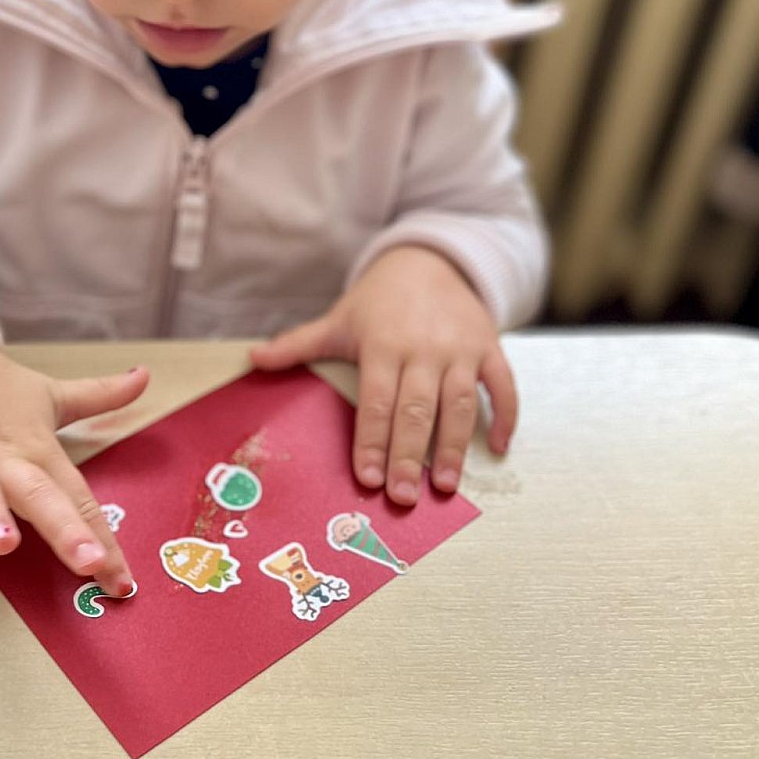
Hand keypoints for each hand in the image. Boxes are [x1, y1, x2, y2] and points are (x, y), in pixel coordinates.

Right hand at [0, 319, 148, 595]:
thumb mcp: (50, 395)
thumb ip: (99, 396)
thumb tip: (145, 376)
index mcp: (39, 449)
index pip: (79, 498)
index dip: (103, 541)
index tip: (123, 583)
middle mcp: (5, 455)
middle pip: (39, 493)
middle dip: (64, 528)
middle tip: (88, 562)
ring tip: (2, 544)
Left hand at [249, 246, 515, 505]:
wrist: (429, 261)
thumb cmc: (379, 301)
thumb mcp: (338, 320)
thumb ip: (298, 344)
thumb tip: (252, 359)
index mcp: (383, 345)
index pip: (376, 402)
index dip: (371, 441)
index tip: (367, 478)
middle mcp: (424, 349)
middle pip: (416, 410)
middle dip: (410, 456)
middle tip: (404, 497)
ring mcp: (461, 349)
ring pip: (460, 404)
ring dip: (455, 446)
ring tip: (446, 485)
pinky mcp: (490, 347)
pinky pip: (502, 386)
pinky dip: (506, 416)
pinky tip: (499, 448)